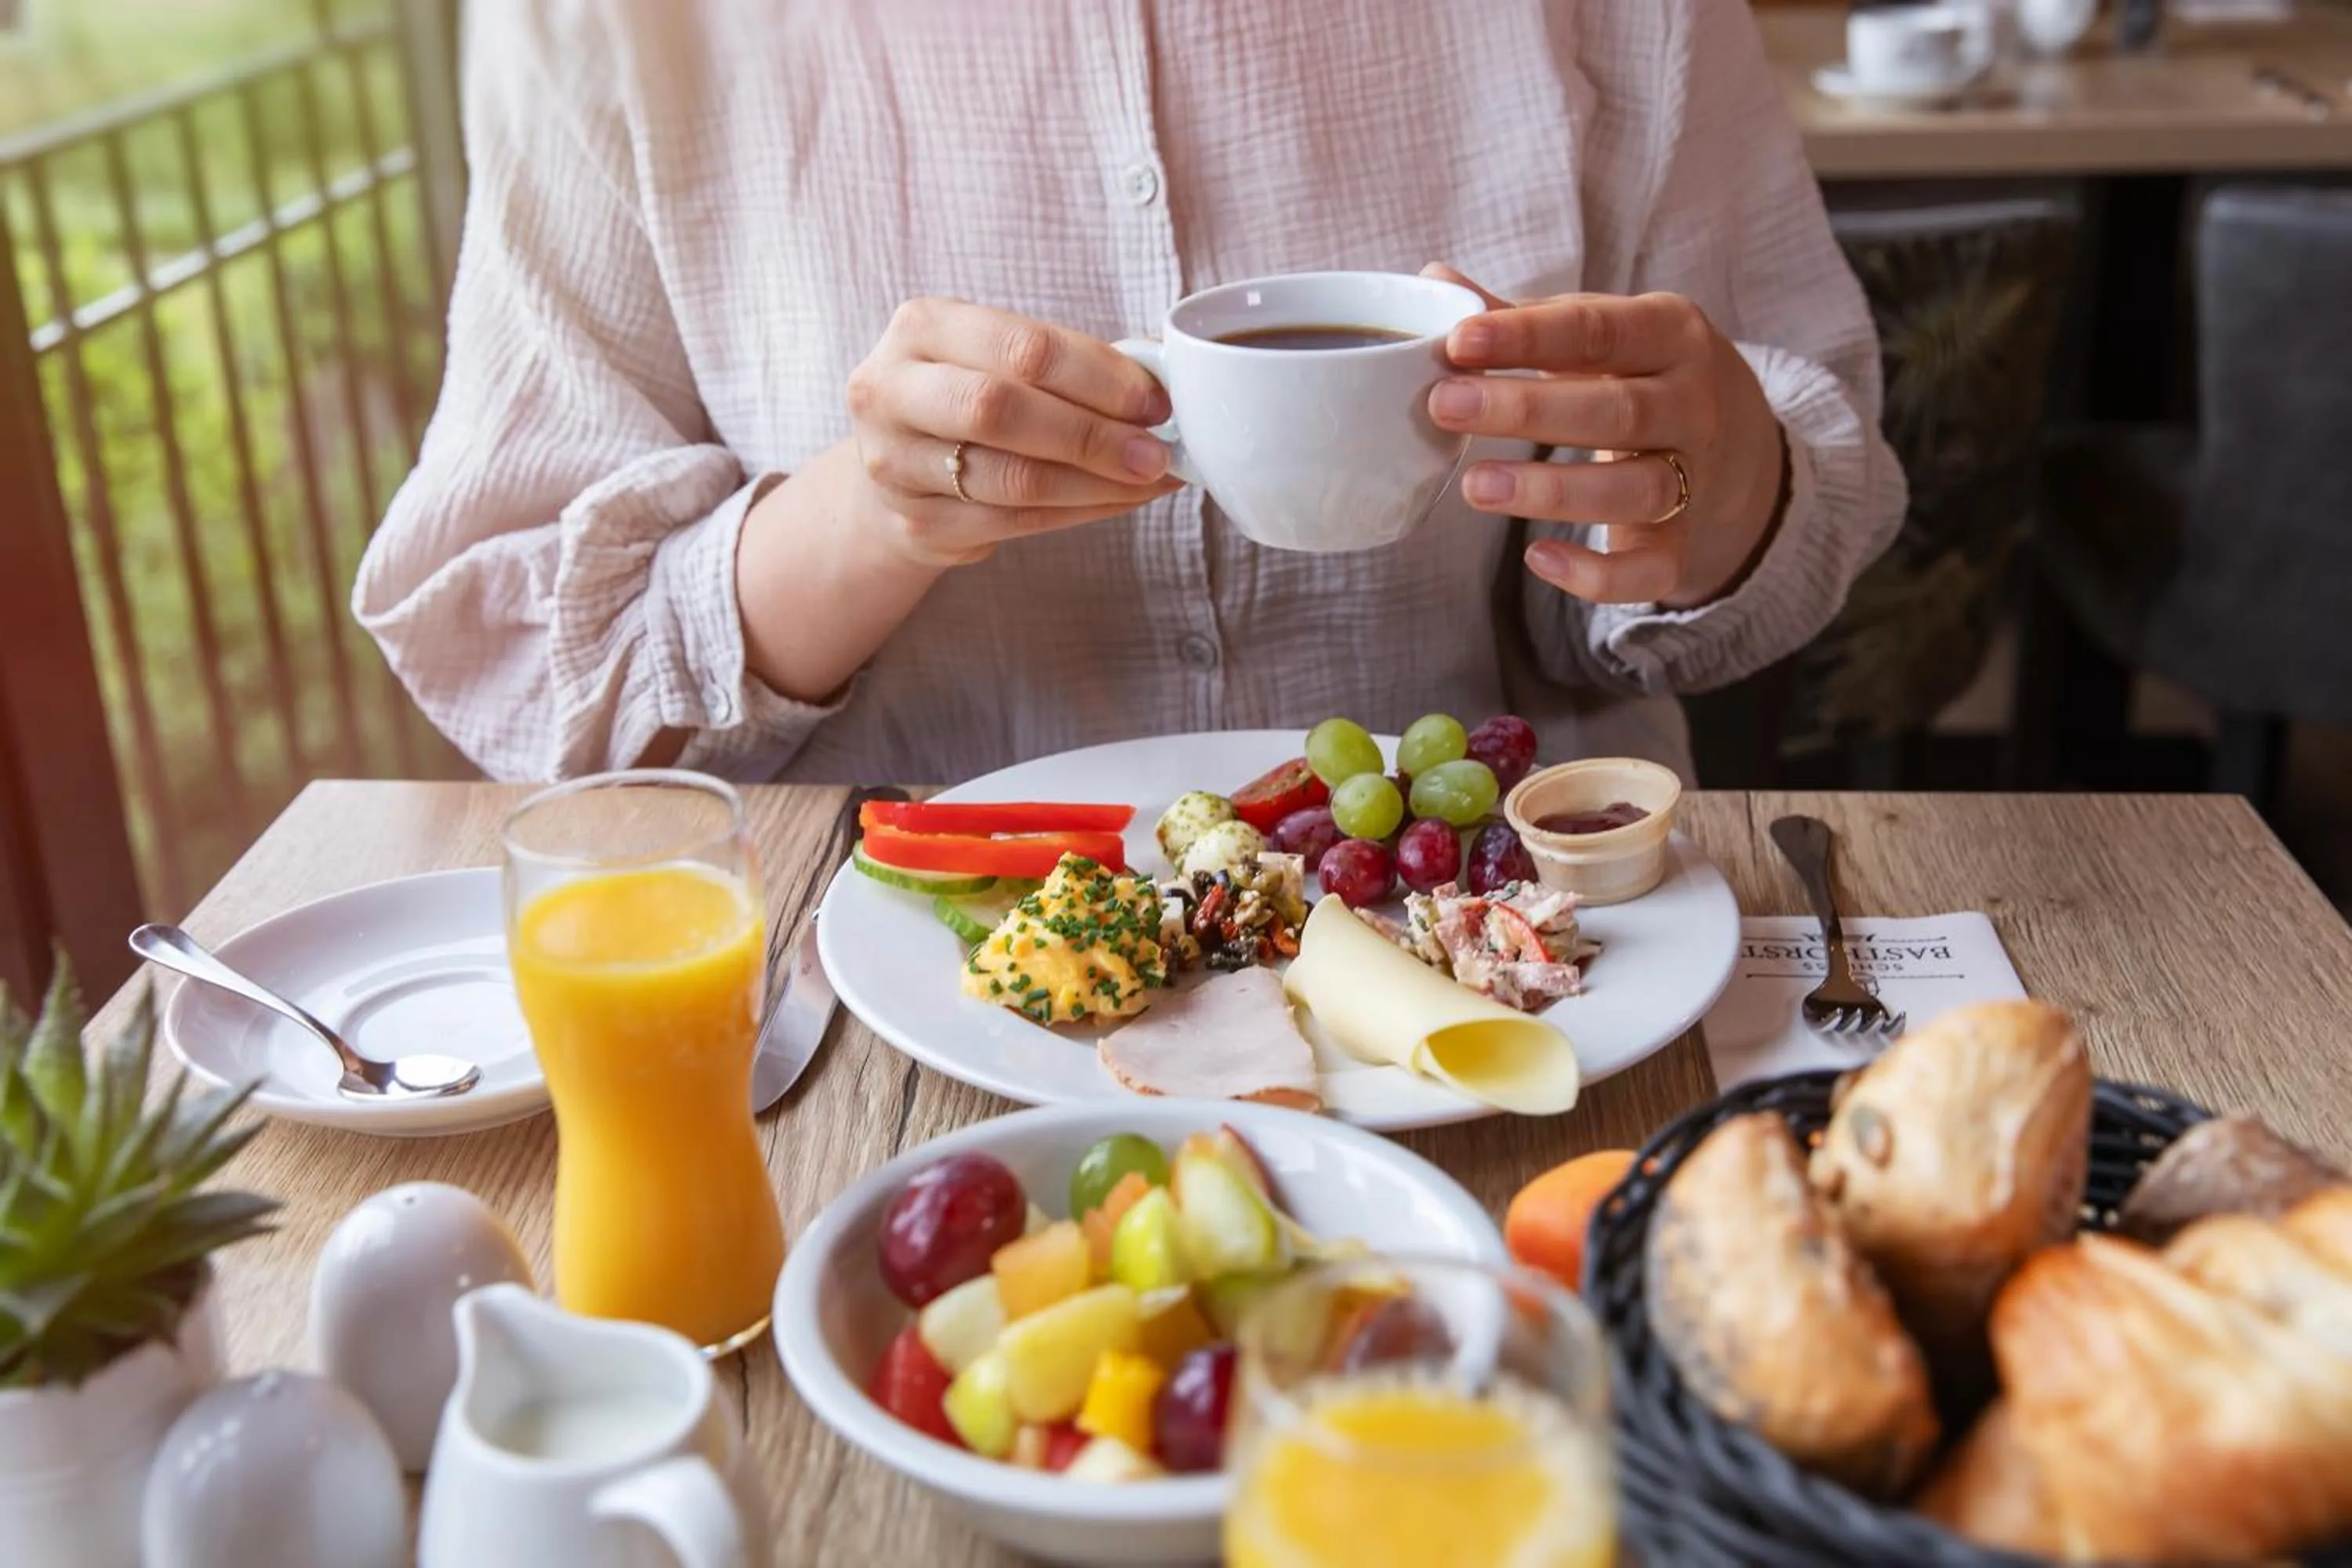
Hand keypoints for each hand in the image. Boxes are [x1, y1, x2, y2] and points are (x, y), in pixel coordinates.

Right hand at [843, 298, 1179, 565]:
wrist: (893, 462)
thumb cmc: (964, 395)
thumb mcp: (994, 354)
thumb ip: (1064, 359)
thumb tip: (1163, 377)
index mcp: (921, 327)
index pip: (1022, 347)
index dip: (1100, 377)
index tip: (1156, 402)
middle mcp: (891, 390)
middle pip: (1002, 410)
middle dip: (1094, 435)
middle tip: (1157, 453)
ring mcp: (895, 463)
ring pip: (1012, 478)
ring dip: (1097, 483)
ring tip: (1150, 479)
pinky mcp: (915, 524)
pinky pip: (1014, 523)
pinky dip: (1080, 512)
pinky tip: (1119, 500)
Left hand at [1421, 266, 1786, 608]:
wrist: (1739, 446)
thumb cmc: (1640, 375)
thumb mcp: (1599, 332)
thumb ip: (1522, 317)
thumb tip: (1435, 282)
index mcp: (1669, 332)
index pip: (1596, 330)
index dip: (1527, 336)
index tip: (1458, 342)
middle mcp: (1693, 402)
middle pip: (1616, 409)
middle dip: (1527, 409)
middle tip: (1444, 407)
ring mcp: (1696, 476)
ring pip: (1634, 489)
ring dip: (1552, 490)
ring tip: (1474, 485)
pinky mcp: (1683, 543)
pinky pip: (1648, 569)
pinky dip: (1597, 573)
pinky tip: (1539, 558)